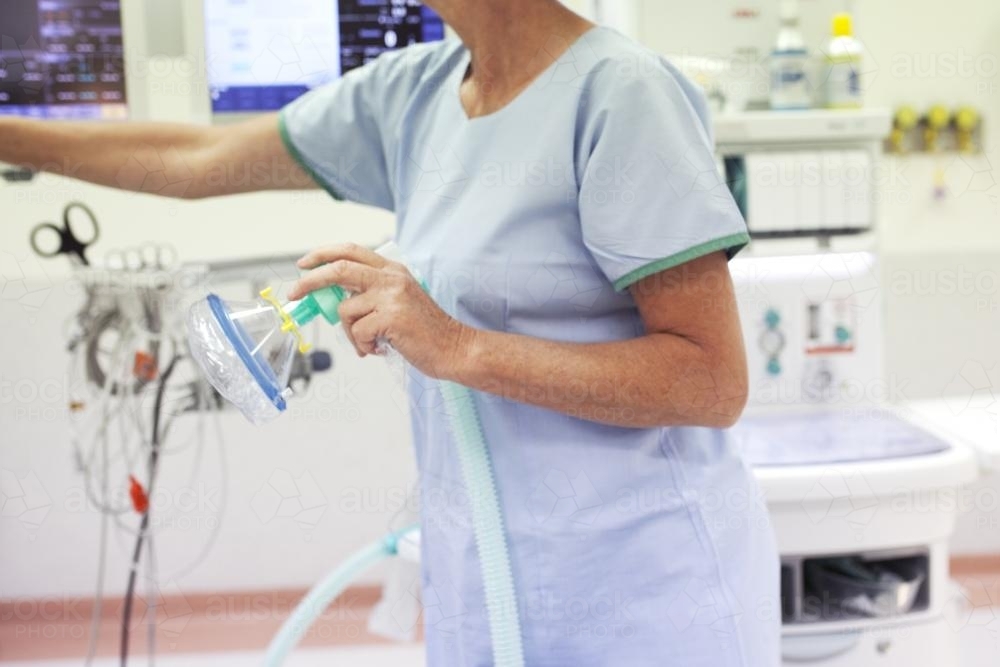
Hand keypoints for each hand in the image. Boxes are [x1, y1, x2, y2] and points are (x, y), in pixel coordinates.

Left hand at [289, 243, 473, 378]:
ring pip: (345, 310)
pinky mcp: (391, 317)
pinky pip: (357, 332)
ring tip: (370, 342)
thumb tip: (335, 297)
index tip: (304, 264)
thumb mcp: (399, 300)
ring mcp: (392, 296)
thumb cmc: (425, 331)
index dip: (323, 254)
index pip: (351, 251)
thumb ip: (371, 293)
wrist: (454, 348)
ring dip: (350, 332)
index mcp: (393, 270)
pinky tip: (380, 348)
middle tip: (294, 292)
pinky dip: (363, 345)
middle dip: (310, 280)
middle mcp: (391, 278)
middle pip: (339, 268)